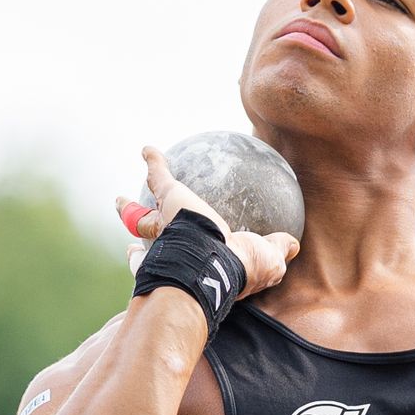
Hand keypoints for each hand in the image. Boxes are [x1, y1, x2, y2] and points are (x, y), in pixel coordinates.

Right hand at [115, 145, 299, 298]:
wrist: (215, 262)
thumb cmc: (241, 266)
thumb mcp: (270, 259)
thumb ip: (278, 249)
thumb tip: (293, 244)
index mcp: (197, 262)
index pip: (186, 260)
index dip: (180, 258)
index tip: (177, 256)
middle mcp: (172, 249)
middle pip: (154, 242)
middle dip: (146, 240)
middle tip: (144, 233)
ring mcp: (163, 226)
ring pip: (141, 217)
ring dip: (130, 208)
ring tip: (121, 201)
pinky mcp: (168, 198)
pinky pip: (158, 177)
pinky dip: (153, 162)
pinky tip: (148, 149)